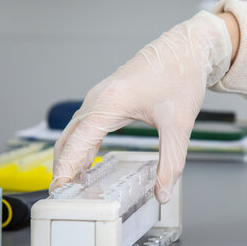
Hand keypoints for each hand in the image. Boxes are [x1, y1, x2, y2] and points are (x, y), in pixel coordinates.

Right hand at [51, 11, 233, 202]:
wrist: (187, 48)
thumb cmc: (181, 76)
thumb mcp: (179, 124)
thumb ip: (170, 162)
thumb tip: (162, 193)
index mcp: (109, 104)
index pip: (76, 144)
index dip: (65, 171)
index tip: (59, 194)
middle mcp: (98, 98)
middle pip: (68, 139)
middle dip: (63, 168)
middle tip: (65, 197)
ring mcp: (101, 96)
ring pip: (75, 132)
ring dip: (71, 158)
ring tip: (74, 187)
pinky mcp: (109, 98)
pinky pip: (86, 125)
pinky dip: (81, 146)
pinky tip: (88, 163)